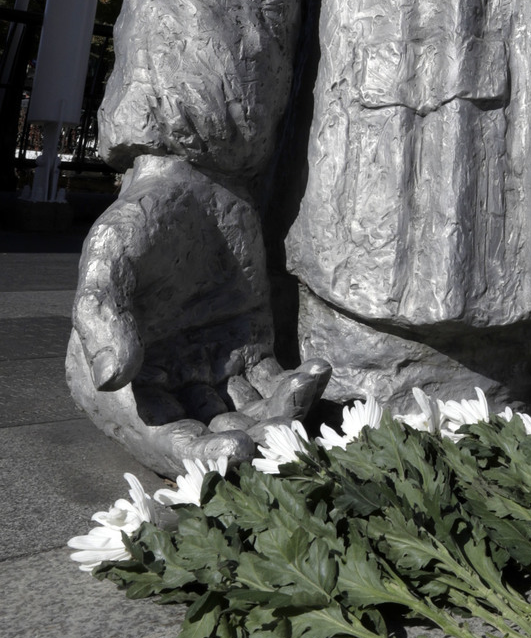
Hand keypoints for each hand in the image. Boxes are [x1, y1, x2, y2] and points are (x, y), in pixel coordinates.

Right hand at [67, 156, 328, 475]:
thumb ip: (106, 318)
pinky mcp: (250, 348)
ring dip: (277, 418)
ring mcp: (210, 368)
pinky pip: (274, 383)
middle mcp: (164, 385)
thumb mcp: (111, 260)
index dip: (194, 453)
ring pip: (246, 415)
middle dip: (247, 443)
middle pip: (208, 435)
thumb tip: (110, 379)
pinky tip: (319, 372)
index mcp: (119, 379)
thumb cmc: (141, 218)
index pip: (157, 435)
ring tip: (306, 390)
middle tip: (283, 437)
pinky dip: (297, 388)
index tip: (235, 454)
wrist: (194, 183)